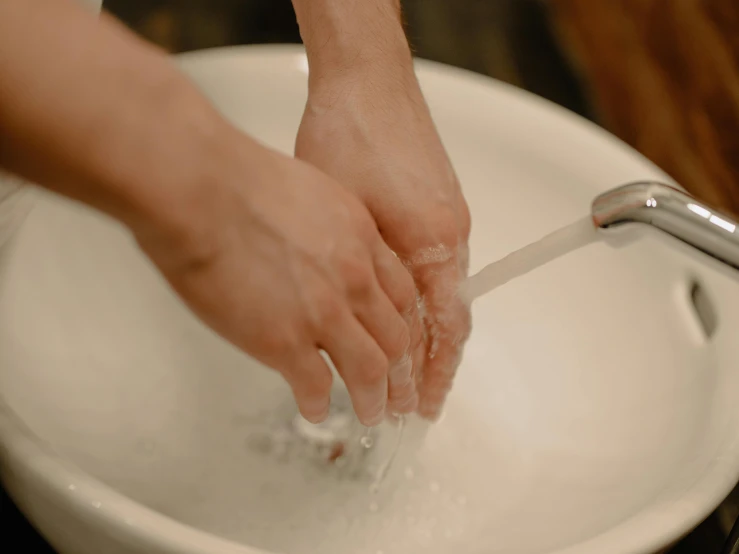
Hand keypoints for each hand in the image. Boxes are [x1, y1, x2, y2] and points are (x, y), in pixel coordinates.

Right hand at [136, 133, 420, 425]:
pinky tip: (314, 409)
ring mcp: (323, 313)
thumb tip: (321, 252)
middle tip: (399, 394)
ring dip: (374, 398)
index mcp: (362, 239)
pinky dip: (319, 403)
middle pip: (397, 338)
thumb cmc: (241, 179)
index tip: (404, 346)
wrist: (204, 190)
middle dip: (402, 374)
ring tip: (371, 415)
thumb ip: (329, 230)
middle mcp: (355, 279)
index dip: (407, 327)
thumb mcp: (311, 191)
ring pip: (370, 369)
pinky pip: (315, 385)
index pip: (403, 295)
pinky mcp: (284, 341)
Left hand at [295, 63, 471, 419]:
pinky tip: (409, 311)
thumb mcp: (344, 218)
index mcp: (433, 244)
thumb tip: (366, 321)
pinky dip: (427, 300)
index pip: (440, 331)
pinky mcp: (440, 202)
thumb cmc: (348, 137)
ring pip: (445, 294)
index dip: (430, 375)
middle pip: (451, 318)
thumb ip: (366, 273)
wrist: (366, 80)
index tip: (421, 407)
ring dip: (430, 334)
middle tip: (420, 403)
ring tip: (413, 369)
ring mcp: (450, 218)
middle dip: (436, 366)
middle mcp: (452, 236)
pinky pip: (442, 267)